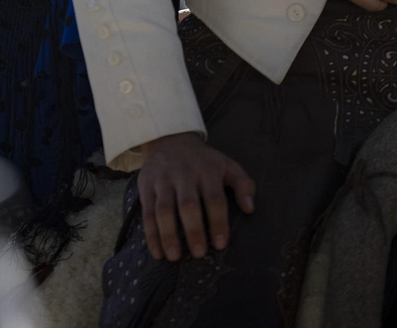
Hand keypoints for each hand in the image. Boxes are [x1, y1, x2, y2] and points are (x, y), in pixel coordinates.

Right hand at [137, 132, 255, 260]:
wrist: (170, 139)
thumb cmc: (203, 161)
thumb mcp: (227, 165)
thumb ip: (243, 184)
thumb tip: (250, 209)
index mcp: (207, 171)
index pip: (214, 199)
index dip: (217, 222)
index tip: (220, 244)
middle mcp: (184, 174)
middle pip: (188, 205)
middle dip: (193, 231)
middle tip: (199, 254)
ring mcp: (163, 180)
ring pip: (163, 210)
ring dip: (168, 235)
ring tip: (174, 257)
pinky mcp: (146, 186)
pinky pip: (147, 212)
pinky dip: (151, 234)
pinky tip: (157, 252)